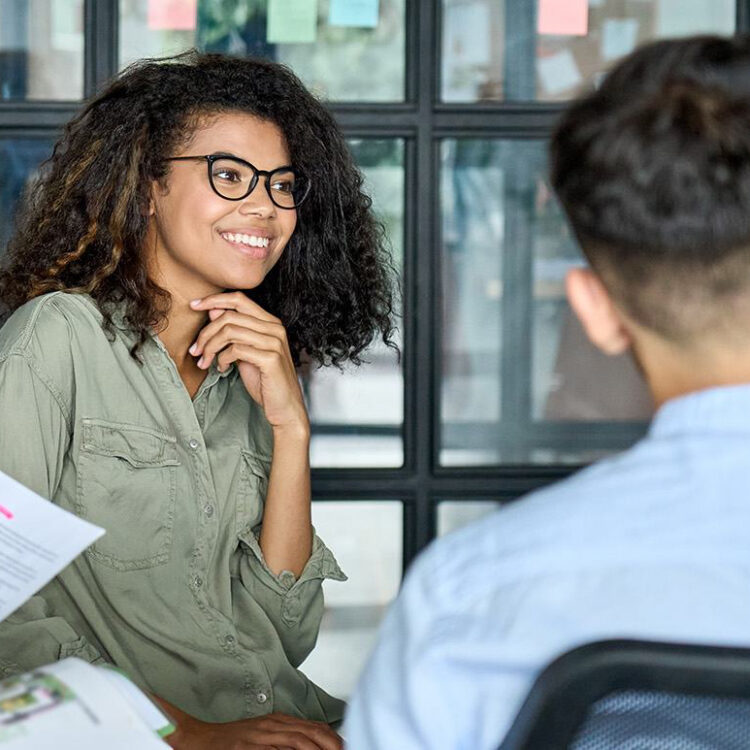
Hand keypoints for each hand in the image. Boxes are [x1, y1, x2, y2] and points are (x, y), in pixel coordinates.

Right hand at [165, 710, 342, 749]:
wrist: (201, 739)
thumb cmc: (232, 742)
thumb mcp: (263, 734)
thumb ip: (284, 738)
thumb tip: (310, 744)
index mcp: (278, 721)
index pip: (313, 727)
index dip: (332, 737)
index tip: (345, 745)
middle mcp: (273, 725)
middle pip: (310, 732)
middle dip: (331, 744)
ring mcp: (262, 736)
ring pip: (297, 740)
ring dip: (316, 748)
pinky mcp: (252, 747)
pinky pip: (276, 749)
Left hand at [189, 292, 307, 430]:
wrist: (285, 408)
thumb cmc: (265, 381)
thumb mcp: (245, 352)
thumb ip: (233, 332)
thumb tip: (213, 311)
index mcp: (270, 323)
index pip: (239, 299)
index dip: (214, 300)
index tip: (194, 305)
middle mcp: (275, 328)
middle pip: (229, 316)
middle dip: (206, 332)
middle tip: (195, 350)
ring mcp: (274, 342)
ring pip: (230, 331)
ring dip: (210, 347)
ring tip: (204, 362)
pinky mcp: (271, 358)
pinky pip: (235, 349)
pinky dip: (222, 359)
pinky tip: (222, 369)